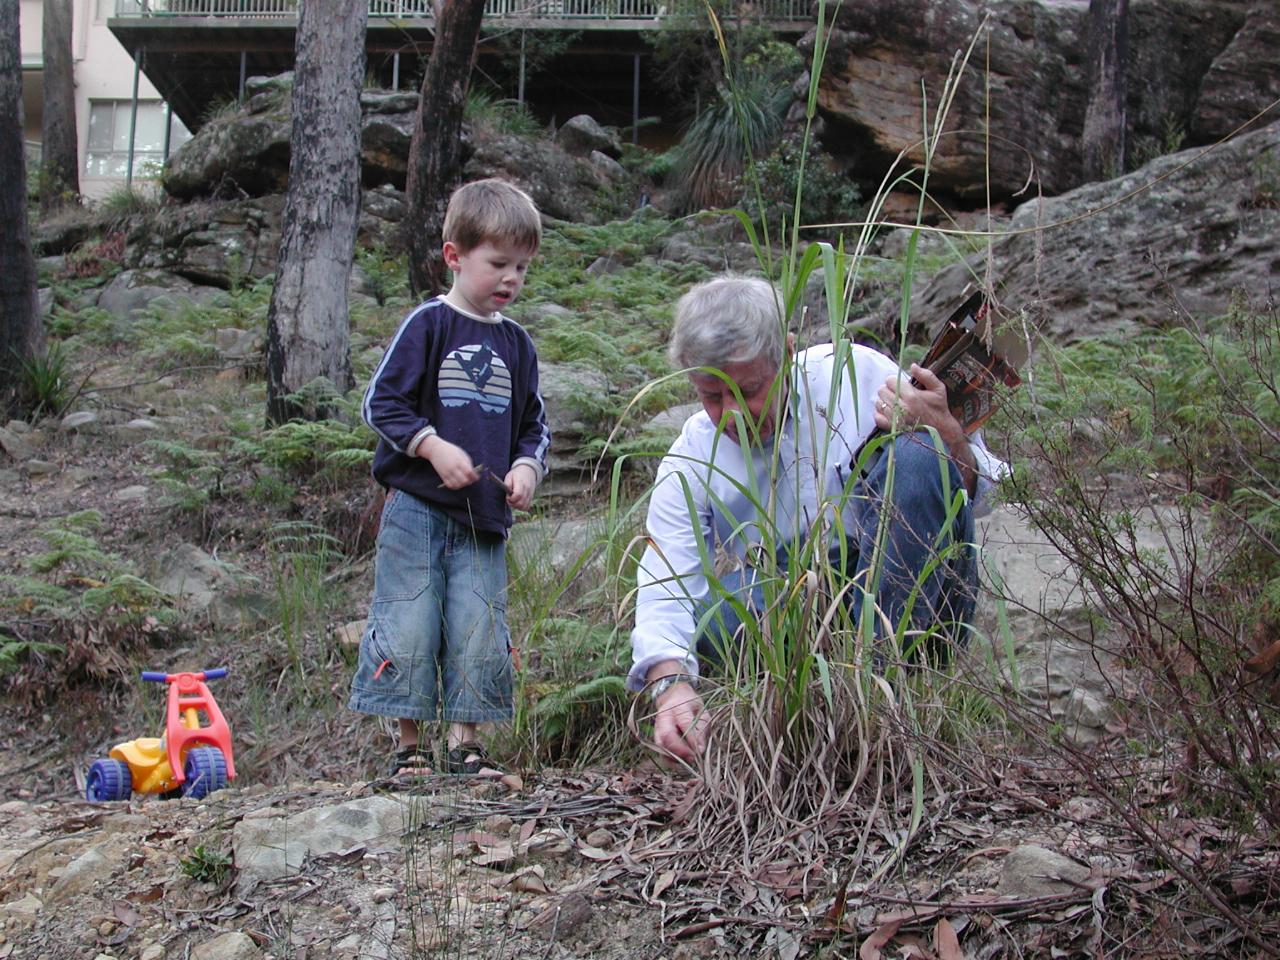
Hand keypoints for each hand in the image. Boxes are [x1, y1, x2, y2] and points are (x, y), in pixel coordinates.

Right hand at [419, 435, 479, 488]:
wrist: (435, 449)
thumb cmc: (450, 450)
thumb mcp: (461, 454)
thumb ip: (468, 463)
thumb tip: (473, 473)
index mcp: (459, 461)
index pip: (469, 472)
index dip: (474, 477)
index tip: (476, 477)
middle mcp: (453, 468)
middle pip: (464, 480)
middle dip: (469, 481)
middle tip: (470, 479)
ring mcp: (447, 472)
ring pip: (457, 485)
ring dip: (462, 485)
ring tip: (464, 481)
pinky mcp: (442, 476)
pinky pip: (450, 485)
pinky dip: (455, 486)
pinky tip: (457, 483)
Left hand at [504, 463, 537, 510]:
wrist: (529, 471)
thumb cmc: (516, 474)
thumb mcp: (509, 476)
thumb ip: (507, 485)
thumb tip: (508, 495)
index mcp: (521, 483)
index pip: (518, 495)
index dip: (511, 499)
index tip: (507, 497)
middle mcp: (527, 490)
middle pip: (521, 503)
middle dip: (513, 504)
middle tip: (509, 499)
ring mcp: (530, 494)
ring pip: (524, 507)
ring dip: (516, 506)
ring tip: (513, 501)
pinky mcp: (531, 498)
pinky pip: (526, 507)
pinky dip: (521, 507)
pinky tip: (517, 502)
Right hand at [652, 681, 707, 763]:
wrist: (674, 698)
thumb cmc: (691, 707)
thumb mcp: (702, 714)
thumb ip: (702, 731)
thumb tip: (700, 750)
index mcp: (679, 706)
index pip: (684, 723)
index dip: (692, 739)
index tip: (699, 751)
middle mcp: (664, 716)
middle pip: (667, 735)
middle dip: (679, 750)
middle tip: (692, 758)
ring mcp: (657, 727)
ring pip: (661, 746)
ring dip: (674, 757)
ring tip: (687, 760)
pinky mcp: (655, 736)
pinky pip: (659, 751)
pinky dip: (669, 759)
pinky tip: (680, 761)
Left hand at [876, 365, 976, 493]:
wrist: (940, 433)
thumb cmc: (939, 409)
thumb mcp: (938, 389)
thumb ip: (926, 375)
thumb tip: (912, 366)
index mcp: (912, 396)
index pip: (890, 380)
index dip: (895, 381)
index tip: (901, 385)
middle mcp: (901, 407)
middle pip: (882, 390)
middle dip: (889, 390)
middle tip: (899, 394)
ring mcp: (895, 419)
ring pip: (879, 402)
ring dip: (885, 401)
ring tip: (896, 404)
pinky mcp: (891, 428)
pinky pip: (877, 417)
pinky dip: (881, 414)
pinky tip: (891, 413)